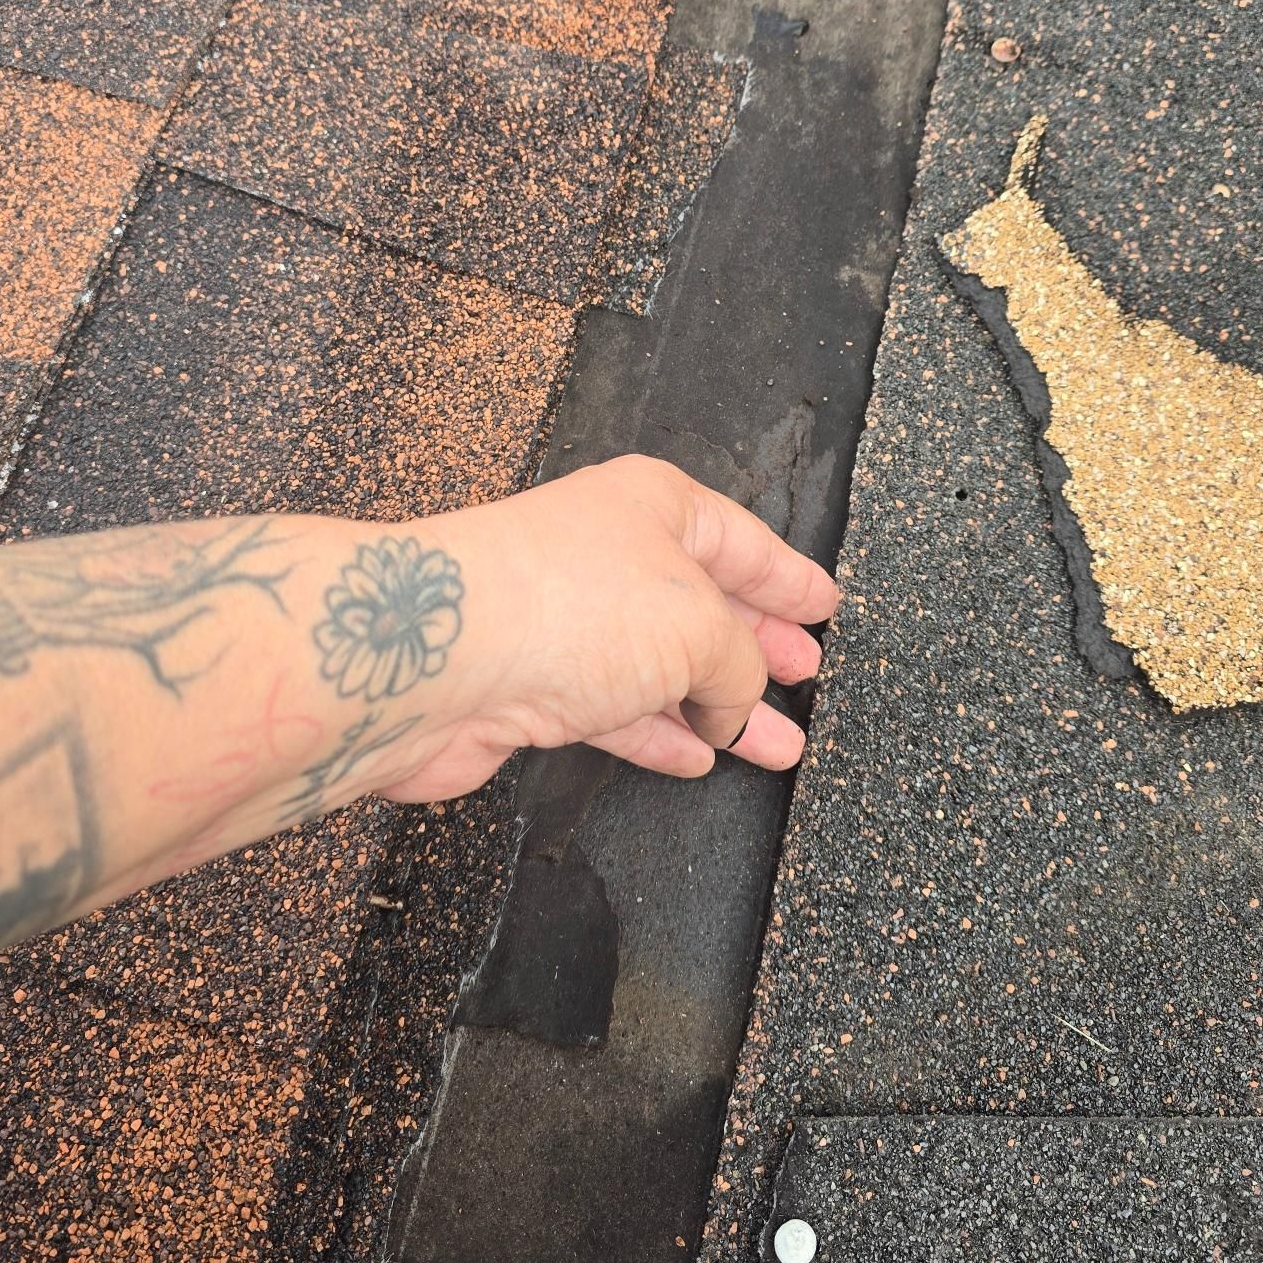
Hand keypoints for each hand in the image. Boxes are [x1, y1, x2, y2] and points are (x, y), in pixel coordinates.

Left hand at [372, 456, 838, 802]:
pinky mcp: (534, 686)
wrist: (437, 656)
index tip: (825, 604)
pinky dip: (661, 734)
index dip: (788, 578)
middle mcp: (609, 555)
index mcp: (654, 506)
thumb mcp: (698, 626)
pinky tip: (699, 756)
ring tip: (779, 746)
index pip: (742, 541)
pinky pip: (616, 711)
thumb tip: (735, 704)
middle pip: (704, 603)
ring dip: (723, 708)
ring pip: (665, 668)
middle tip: (809, 674)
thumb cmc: (567, 605)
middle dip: (760, 646)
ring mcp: (569, 622)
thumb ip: (739, 666)